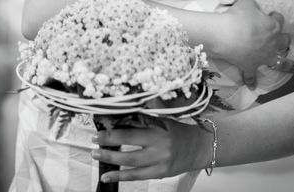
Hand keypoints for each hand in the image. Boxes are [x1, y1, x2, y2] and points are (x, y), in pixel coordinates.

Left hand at [92, 117, 210, 182]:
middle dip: (109, 142)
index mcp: (160, 128)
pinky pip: (137, 176)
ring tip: (95, 155)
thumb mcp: (164, 120)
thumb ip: (145, 119)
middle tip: (93, 141)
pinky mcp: (161, 173)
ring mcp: (160, 161)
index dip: (115, 129)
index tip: (100, 128)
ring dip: (111, 158)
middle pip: (129, 144)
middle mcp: (160, 145)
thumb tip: (120, 116)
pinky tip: (107, 175)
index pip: (133, 128)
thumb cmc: (180, 131)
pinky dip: (120, 176)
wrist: (200, 147)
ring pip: (130, 162)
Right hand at [220, 0, 289, 85]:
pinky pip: (251, 75)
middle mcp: (272, 43)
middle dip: (285, 39)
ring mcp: (263, 56)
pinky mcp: (250, 65)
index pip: (278, 19)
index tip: (270, 14)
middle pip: (284, 41)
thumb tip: (251, 7)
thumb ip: (252, 5)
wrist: (225, 35)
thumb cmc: (237, 16)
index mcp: (273, 26)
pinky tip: (251, 86)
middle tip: (284, 38)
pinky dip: (251, 80)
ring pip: (280, 62)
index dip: (274, 16)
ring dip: (288, 65)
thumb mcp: (246, 2)